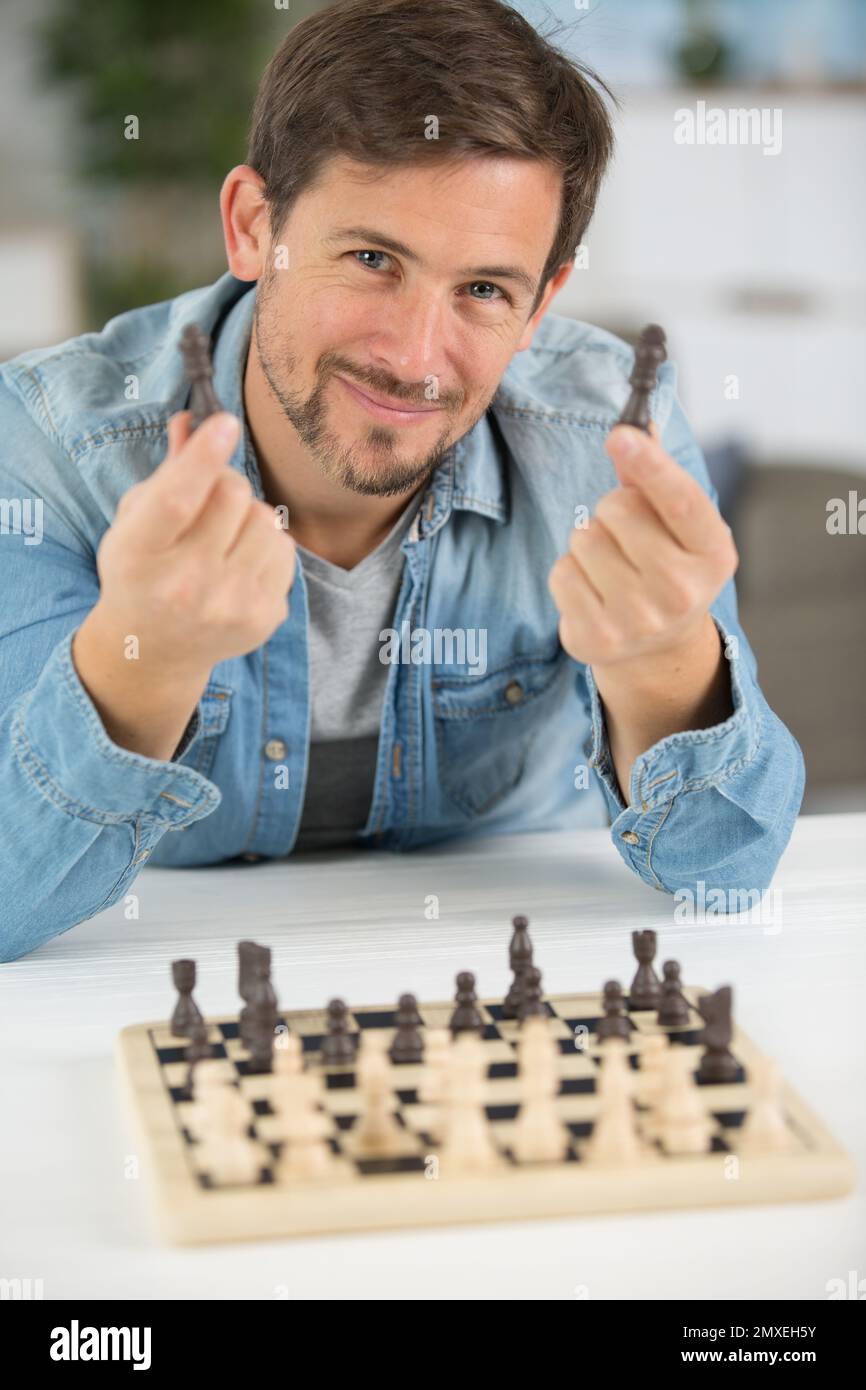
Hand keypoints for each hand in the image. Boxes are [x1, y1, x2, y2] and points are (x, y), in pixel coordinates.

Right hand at [93, 410, 295, 680]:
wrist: (155, 649)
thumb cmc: (142, 572)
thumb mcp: (136, 522)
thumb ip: (168, 472)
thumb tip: (194, 419)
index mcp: (138, 555)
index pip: (178, 499)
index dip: (204, 456)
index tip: (225, 422)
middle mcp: (185, 586)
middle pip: (232, 494)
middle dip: (225, 482)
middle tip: (209, 499)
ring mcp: (229, 605)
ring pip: (266, 517)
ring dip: (248, 515)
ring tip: (224, 537)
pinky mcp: (264, 617)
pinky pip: (285, 548)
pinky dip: (266, 544)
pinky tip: (241, 562)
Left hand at [548, 424, 737, 674]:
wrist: (656, 646)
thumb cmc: (666, 565)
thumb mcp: (675, 524)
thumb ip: (653, 477)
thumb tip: (634, 429)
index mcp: (714, 554)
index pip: (681, 499)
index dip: (650, 463)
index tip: (620, 434)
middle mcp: (683, 592)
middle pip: (618, 509)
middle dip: (612, 510)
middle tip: (627, 536)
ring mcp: (640, 621)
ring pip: (584, 538)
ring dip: (589, 542)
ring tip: (611, 567)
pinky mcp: (598, 639)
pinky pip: (562, 573)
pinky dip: (570, 573)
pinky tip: (594, 591)